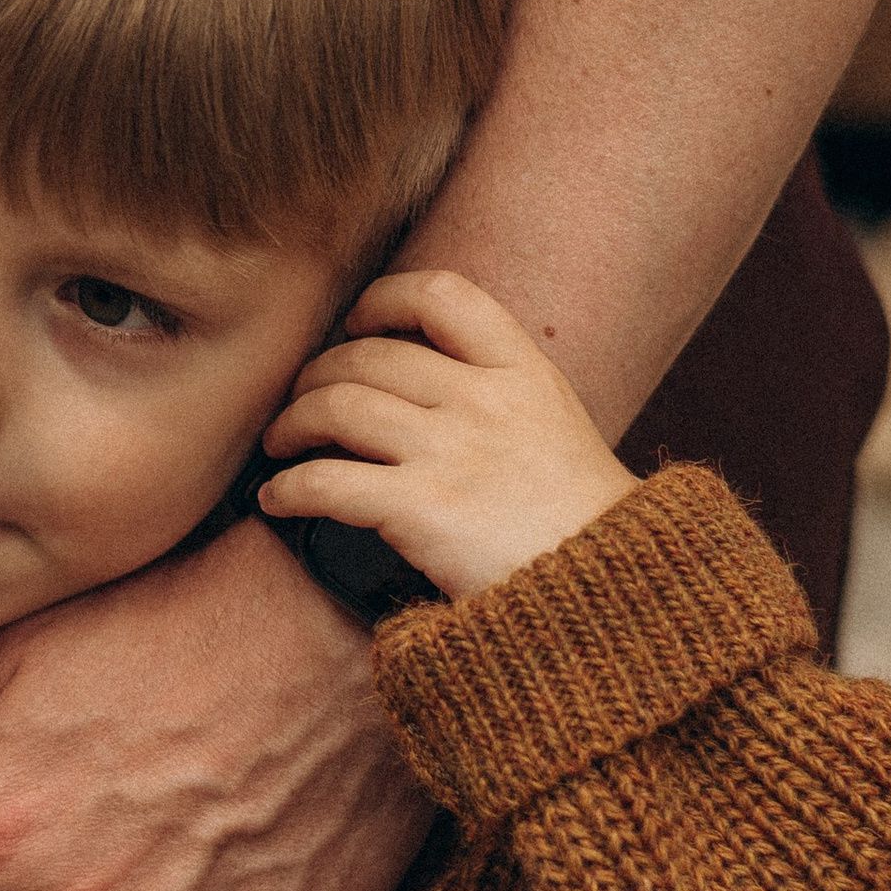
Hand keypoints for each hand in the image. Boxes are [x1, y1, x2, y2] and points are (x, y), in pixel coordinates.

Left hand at [258, 268, 631, 596]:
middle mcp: (485, 401)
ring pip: (337, 406)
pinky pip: (327, 482)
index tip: (359, 323)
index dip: (384, 299)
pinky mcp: (422, 512)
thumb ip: (500, 392)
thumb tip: (420, 376)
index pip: (441, 295)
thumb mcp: (557, 426)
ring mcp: (452, 453)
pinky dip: (288, 488)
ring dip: (292, 423)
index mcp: (524, 371)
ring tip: (279, 445)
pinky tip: (277, 500)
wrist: (613, 595)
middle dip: (317, 374)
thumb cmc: (580, 522)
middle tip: (300, 401)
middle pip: (369, 355)